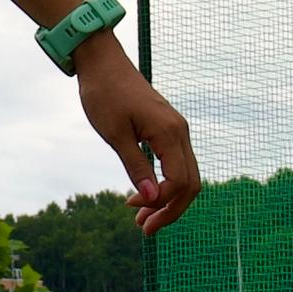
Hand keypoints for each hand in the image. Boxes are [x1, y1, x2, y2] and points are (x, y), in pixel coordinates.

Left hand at [74, 38, 199, 233]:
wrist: (102, 62)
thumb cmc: (103, 94)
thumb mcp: (115, 135)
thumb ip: (135, 166)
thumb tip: (151, 198)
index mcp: (170, 133)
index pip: (179, 183)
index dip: (161, 204)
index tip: (135, 214)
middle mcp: (180, 132)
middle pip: (191, 183)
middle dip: (170, 210)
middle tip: (144, 229)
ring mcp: (177, 130)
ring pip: (186, 174)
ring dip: (167, 199)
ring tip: (141, 218)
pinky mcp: (168, 128)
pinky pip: (176, 163)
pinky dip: (165, 183)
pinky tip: (144, 194)